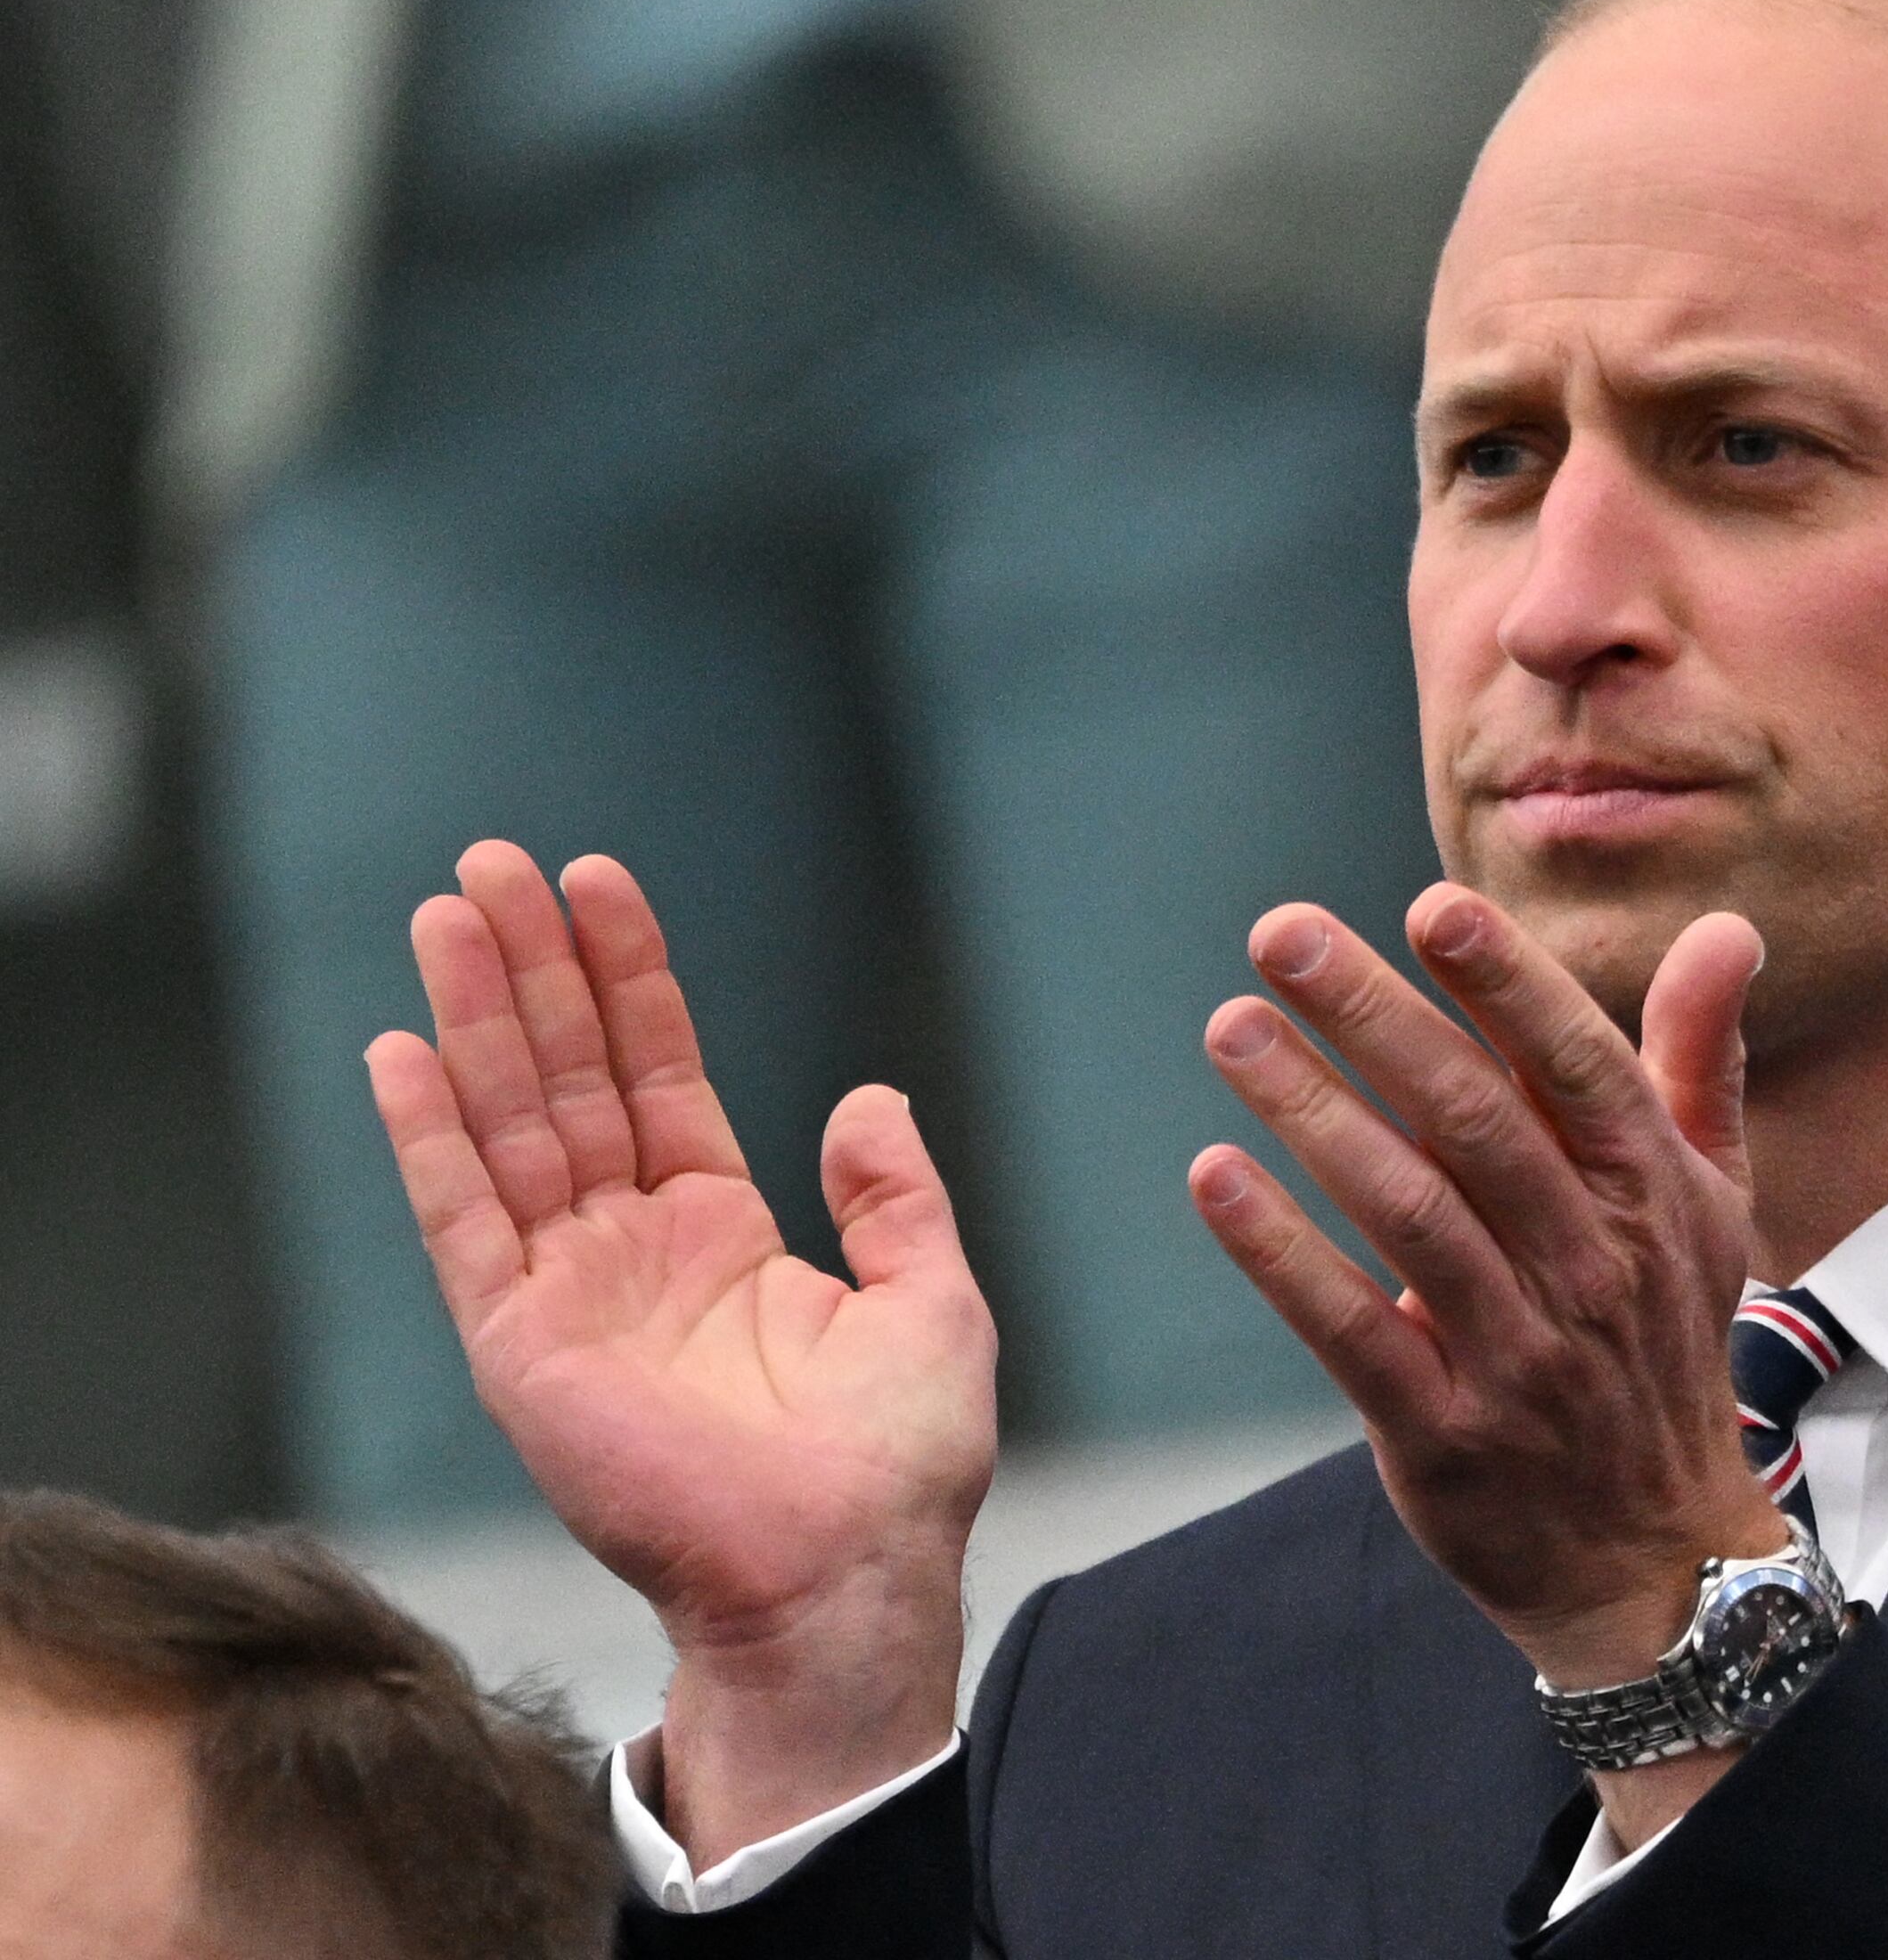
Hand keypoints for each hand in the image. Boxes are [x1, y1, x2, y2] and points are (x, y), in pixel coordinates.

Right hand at [367, 841, 994, 1859]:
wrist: (844, 1576)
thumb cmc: (897, 1467)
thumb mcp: (931, 1300)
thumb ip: (896, 1198)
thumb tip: (866, 1099)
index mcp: (722, 1237)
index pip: (660, 1075)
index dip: (629, 980)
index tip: (599, 883)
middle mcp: (633, 1254)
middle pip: (568, 1080)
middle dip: (534, 970)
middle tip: (492, 862)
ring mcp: (570, 1296)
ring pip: (510, 1126)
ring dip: (475, 1019)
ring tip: (447, 913)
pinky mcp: (524, 1349)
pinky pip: (467, 1224)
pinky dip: (431, 1140)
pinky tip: (402, 1052)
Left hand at [1188, 884, 1790, 1838]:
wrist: (1654, 1558)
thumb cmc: (1663, 1346)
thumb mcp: (1709, 1204)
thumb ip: (1695, 1061)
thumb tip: (1728, 929)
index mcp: (1653, 1197)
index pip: (1579, 1069)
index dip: (1508, 986)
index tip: (1431, 909)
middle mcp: (1593, 1268)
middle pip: (1476, 1123)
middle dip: (1376, 1017)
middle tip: (1283, 935)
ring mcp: (1518, 1356)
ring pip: (1408, 1214)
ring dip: (1312, 1113)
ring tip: (1233, 1030)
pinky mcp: (1441, 1434)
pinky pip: (1351, 1331)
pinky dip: (1281, 1253)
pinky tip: (1217, 1177)